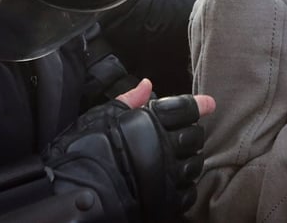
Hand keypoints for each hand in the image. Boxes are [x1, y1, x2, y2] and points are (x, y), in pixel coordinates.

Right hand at [47, 79, 214, 221]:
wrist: (78, 192)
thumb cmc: (84, 150)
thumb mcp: (102, 117)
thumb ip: (129, 100)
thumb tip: (146, 84)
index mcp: (150, 122)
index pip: (184, 109)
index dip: (197, 105)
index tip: (208, 104)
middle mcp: (164, 147)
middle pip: (194, 136)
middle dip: (192, 132)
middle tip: (184, 133)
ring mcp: (168, 175)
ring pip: (195, 164)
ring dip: (191, 159)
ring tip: (179, 157)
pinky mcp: (167, 201)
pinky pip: (189, 191)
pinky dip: (186, 185)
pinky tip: (175, 180)